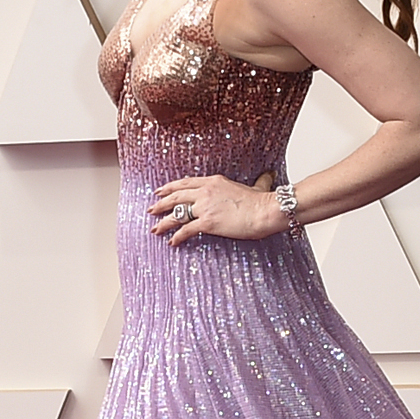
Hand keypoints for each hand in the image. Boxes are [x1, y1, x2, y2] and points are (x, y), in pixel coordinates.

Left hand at [147, 172, 289, 245]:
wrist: (265, 211)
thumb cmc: (264, 202)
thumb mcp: (259, 187)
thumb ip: (259, 182)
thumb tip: (268, 176)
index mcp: (214, 181)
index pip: (186, 183)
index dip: (171, 187)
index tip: (161, 191)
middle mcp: (205, 192)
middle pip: (176, 196)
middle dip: (161, 203)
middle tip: (151, 209)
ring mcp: (204, 207)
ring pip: (176, 213)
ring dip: (163, 221)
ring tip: (155, 228)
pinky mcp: (207, 222)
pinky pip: (186, 230)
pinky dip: (177, 236)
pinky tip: (172, 242)